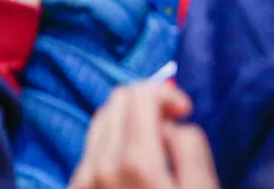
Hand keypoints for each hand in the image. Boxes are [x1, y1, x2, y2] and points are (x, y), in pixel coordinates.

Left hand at [71, 82, 218, 188]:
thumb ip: (190, 148)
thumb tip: (170, 125)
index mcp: (134, 162)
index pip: (139, 93)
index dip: (167, 93)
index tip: (183, 112)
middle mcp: (100, 167)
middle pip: (117, 101)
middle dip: (147, 104)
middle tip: (170, 129)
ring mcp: (83, 181)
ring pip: (101, 122)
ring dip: (128, 124)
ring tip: (153, 150)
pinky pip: (91, 150)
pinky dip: (113, 146)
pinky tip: (132, 170)